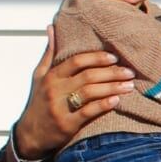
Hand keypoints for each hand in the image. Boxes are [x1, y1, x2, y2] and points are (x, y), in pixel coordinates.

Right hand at [13, 28, 130, 158]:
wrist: (30, 134)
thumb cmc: (39, 102)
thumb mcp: (39, 76)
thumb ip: (49, 54)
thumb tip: (52, 28)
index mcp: (51, 76)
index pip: (76, 61)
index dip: (97, 58)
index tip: (115, 57)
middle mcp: (55, 90)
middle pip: (87, 76)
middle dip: (111, 72)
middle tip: (130, 71)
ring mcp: (61, 107)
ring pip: (90, 92)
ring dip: (113, 87)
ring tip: (130, 85)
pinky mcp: (67, 124)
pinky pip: (88, 112)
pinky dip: (104, 105)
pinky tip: (117, 100)